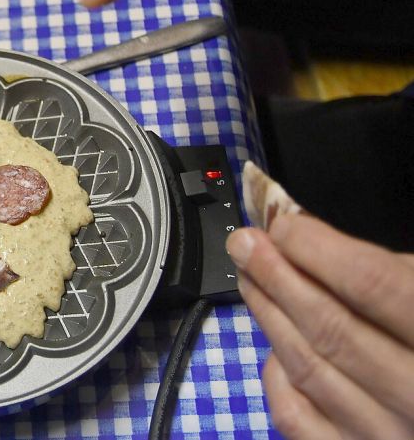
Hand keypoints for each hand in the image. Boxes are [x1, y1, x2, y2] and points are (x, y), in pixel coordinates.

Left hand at [226, 214, 413, 438]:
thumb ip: (400, 276)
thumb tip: (316, 241)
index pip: (376, 286)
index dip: (321, 250)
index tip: (283, 224)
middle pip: (333, 328)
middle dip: (278, 277)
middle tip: (244, 243)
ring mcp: (391, 437)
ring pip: (310, 369)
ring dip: (269, 315)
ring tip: (249, 277)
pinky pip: (299, 419)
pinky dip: (278, 377)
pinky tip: (274, 344)